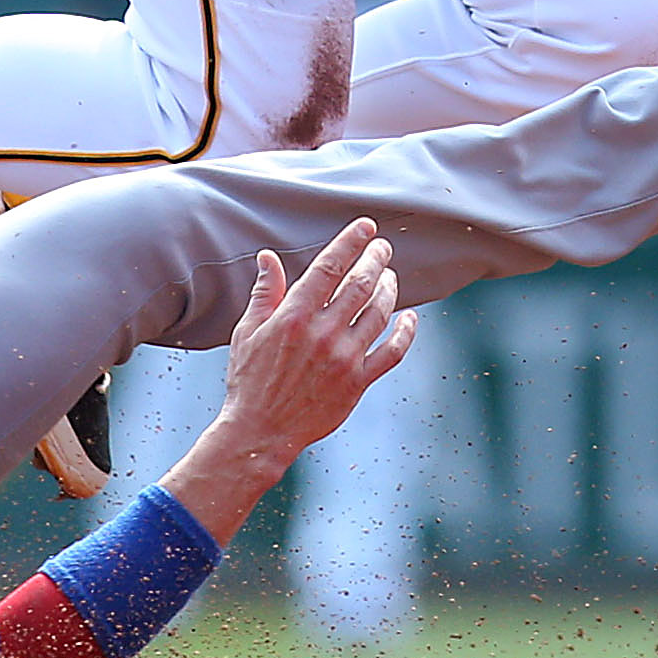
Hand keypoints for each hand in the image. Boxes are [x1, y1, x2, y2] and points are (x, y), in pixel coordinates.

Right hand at [156, 220, 416, 544]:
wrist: (260, 431)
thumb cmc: (250, 379)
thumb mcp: (248, 331)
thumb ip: (264, 292)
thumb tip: (267, 257)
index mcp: (294, 316)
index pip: (330, 266)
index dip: (350, 241)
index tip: (366, 226)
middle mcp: (323, 333)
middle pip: (360, 284)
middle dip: (375, 259)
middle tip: (382, 247)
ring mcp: (344, 358)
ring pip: (379, 313)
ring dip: (389, 289)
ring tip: (390, 276)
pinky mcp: (357, 383)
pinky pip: (391, 353)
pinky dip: (405, 333)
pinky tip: (410, 319)